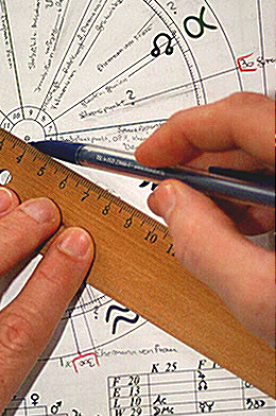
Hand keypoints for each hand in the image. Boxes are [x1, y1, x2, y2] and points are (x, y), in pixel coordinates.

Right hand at [136, 91, 274, 345]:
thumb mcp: (263, 297)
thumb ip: (203, 243)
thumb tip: (171, 202)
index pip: (243, 117)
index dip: (185, 130)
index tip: (152, 154)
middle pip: (259, 132)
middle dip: (203, 160)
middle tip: (168, 190)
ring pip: (275, 156)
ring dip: (231, 181)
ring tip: (202, 218)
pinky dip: (261, 197)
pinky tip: (244, 227)